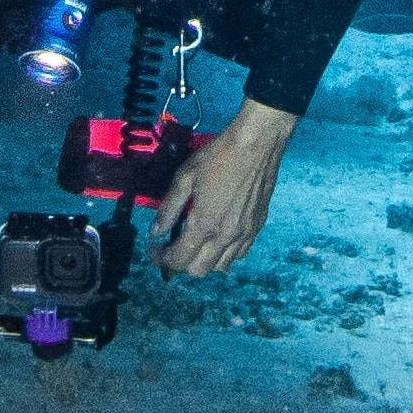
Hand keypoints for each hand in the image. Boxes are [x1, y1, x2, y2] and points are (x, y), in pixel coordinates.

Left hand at [153, 100, 299, 276]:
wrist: (257, 143)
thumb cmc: (218, 156)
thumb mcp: (185, 177)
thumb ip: (169, 208)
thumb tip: (157, 231)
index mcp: (205, 224)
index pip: (179, 259)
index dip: (162, 259)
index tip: (155, 249)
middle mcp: (226, 236)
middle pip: (199, 270)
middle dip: (181, 263)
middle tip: (172, 247)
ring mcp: (245, 233)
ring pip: (221, 266)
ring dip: (203, 260)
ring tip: (196, 243)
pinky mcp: (258, 226)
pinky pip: (239, 254)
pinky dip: (225, 254)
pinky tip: (218, 238)